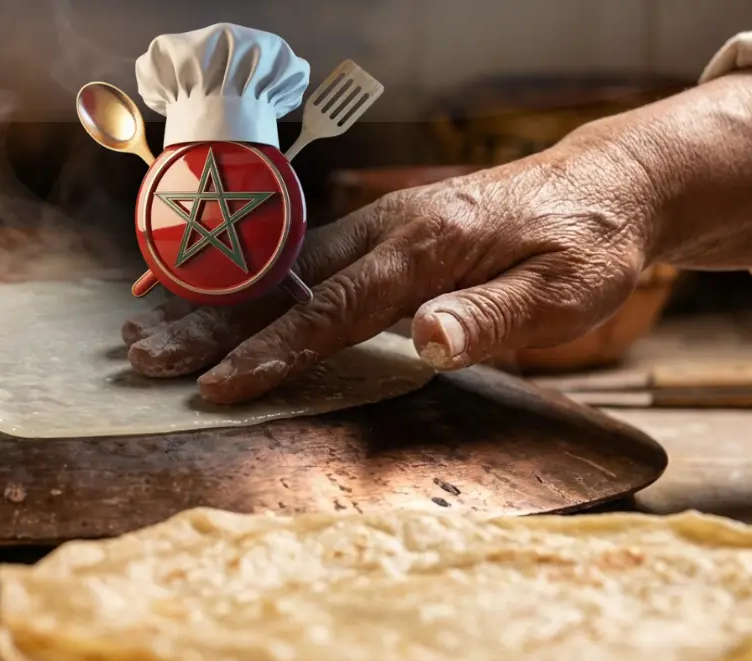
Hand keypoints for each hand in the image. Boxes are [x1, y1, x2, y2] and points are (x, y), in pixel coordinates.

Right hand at [122, 141, 658, 403]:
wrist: (606, 185)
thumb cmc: (588, 245)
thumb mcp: (565, 291)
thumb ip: (492, 316)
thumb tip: (426, 340)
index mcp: (428, 247)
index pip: (332, 310)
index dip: (272, 351)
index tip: (217, 385)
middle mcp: (389, 228)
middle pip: (282, 283)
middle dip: (209, 323)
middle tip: (144, 357)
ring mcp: (380, 224)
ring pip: (279, 265)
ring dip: (213, 299)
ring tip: (147, 325)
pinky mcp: (381, 230)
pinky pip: (299, 256)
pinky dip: (245, 278)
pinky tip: (209, 291)